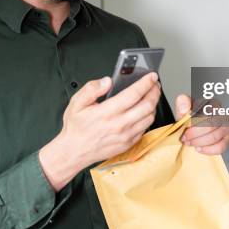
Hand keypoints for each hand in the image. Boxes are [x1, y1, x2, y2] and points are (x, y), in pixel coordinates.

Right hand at [40, 72, 160, 189]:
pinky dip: (148, 118)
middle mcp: (119, 125)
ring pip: (149, 117)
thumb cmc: (76, 128)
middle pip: (147, 105)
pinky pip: (145, 129)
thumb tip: (107, 81)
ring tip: (151, 96)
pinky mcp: (128, 144)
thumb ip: (91, 89)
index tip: (151, 76)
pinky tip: (144, 112)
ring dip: (154, 104)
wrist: (73, 151)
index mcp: (107, 112)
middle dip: (155, 91)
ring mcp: (125, 136)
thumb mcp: (76, 103)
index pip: (134, 94)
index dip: (146, 83)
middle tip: (154, 84)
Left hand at [175, 94, 228, 154]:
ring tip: (190, 143)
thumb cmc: (190, 116)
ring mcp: (226, 127)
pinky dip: (209, 150)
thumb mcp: (184, 106)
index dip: (195, 123)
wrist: (192, 126)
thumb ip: (182, 103)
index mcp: (213, 103)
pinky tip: (199, 148)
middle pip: (211, 126)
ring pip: (215, 136)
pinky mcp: (226, 139)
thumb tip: (185, 110)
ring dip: (200, 142)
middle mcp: (222, 114)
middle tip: (185, 138)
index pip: (207, 113)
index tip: (185, 130)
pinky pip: (221, 147)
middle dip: (195, 134)